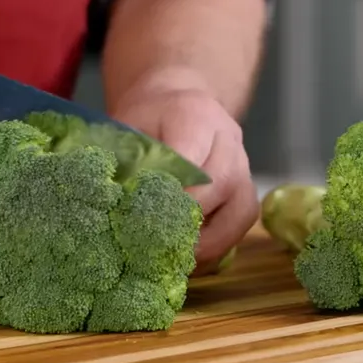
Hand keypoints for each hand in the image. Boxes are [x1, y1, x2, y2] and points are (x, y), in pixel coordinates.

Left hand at [110, 73, 260, 275]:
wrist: (173, 105)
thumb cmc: (144, 121)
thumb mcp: (126, 128)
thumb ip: (125, 161)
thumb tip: (115, 203)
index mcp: (195, 114)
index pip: (190, 157)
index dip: (169, 191)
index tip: (143, 217)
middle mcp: (228, 138)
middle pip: (220, 184)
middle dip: (186, 220)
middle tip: (153, 244)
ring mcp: (244, 165)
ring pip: (239, 210)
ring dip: (206, 241)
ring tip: (171, 256)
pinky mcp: (246, 190)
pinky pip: (240, 223)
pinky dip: (216, 244)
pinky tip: (187, 254)